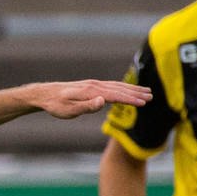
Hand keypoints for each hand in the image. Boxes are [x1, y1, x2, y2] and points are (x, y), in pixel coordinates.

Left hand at [31, 79, 151, 118]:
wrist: (45, 94)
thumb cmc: (56, 105)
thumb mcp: (69, 110)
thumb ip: (87, 106)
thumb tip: (104, 101)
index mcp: (91, 92)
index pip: (115, 95)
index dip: (129, 99)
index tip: (143, 103)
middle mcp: (94, 85)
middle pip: (119, 88)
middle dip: (136, 93)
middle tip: (151, 96)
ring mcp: (93, 84)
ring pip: (117, 85)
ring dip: (132, 89)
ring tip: (146, 91)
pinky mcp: (91, 85)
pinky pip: (111, 85)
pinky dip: (123, 87)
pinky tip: (128, 89)